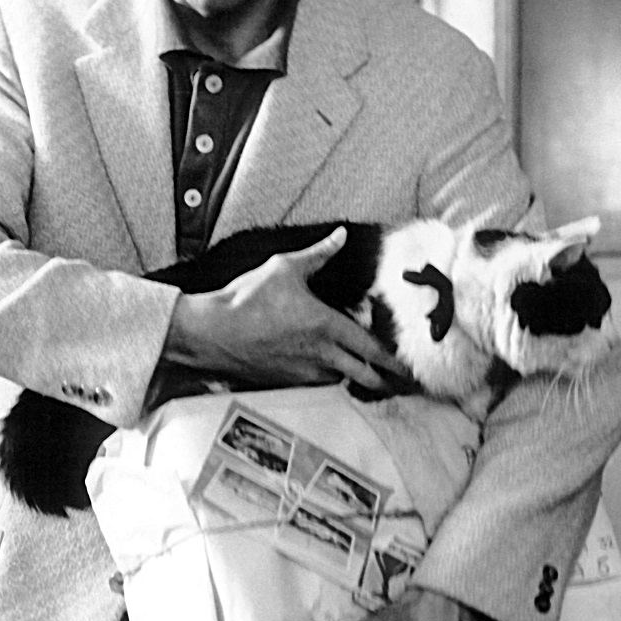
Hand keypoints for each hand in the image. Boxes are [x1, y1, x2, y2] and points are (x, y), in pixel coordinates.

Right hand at [164, 226, 407, 394]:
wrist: (212, 332)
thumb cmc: (246, 299)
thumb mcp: (284, 268)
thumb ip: (317, 254)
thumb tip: (339, 236)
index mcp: (326, 326)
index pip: (371, 349)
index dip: (394, 361)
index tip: (409, 368)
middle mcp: (320, 353)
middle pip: (365, 376)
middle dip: (386, 380)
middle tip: (402, 383)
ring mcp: (303, 371)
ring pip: (342, 380)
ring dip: (356, 378)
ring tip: (370, 375)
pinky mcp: (285, 380)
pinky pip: (317, 382)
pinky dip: (329, 378)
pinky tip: (329, 371)